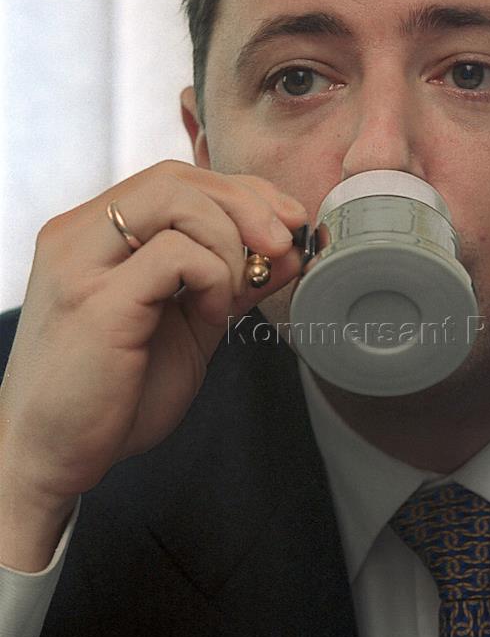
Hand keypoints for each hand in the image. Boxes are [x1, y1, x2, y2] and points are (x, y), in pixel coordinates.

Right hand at [0, 160, 306, 568]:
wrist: (54, 458)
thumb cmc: (113, 397)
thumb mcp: (187, 328)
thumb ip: (228, 284)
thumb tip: (287, 251)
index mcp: (92, 235)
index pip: (173, 179)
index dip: (238, 191)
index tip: (285, 221)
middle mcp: (77, 236)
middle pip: (176, 178)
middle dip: (247, 204)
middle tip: (282, 246)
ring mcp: (80, 264)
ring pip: (175, 200)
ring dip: (230, 241)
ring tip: (233, 294)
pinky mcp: (96, 301)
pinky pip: (175, 254)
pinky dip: (212, 277)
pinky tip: (211, 313)